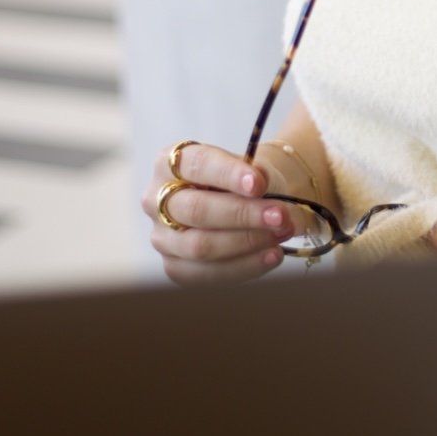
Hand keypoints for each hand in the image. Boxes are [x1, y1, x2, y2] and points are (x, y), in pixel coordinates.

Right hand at [143, 141, 300, 285]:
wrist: (244, 202)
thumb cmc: (245, 181)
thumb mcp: (253, 169)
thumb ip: (259, 174)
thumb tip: (263, 182)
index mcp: (169, 162)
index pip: (197, 164)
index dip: (228, 174)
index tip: (259, 184)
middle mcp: (155, 199)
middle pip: (197, 210)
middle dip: (243, 215)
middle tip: (280, 216)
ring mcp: (161, 236)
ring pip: (200, 246)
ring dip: (246, 242)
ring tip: (281, 235)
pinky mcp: (173, 266)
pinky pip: (206, 273)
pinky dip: (244, 266)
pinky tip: (272, 256)